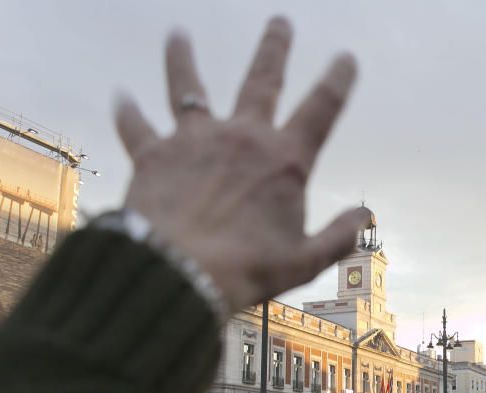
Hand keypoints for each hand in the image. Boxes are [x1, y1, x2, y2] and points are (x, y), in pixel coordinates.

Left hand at [115, 18, 368, 313]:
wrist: (178, 274)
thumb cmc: (245, 271)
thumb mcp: (305, 261)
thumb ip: (339, 236)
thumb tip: (364, 215)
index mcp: (284, 161)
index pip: (321, 109)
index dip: (337, 80)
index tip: (346, 58)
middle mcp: (241, 138)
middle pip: (261, 80)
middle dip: (275, 49)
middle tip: (280, 22)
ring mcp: (194, 142)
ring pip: (188, 88)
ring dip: (182, 59)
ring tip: (177, 34)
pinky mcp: (153, 155)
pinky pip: (136, 127)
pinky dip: (128, 112)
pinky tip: (120, 96)